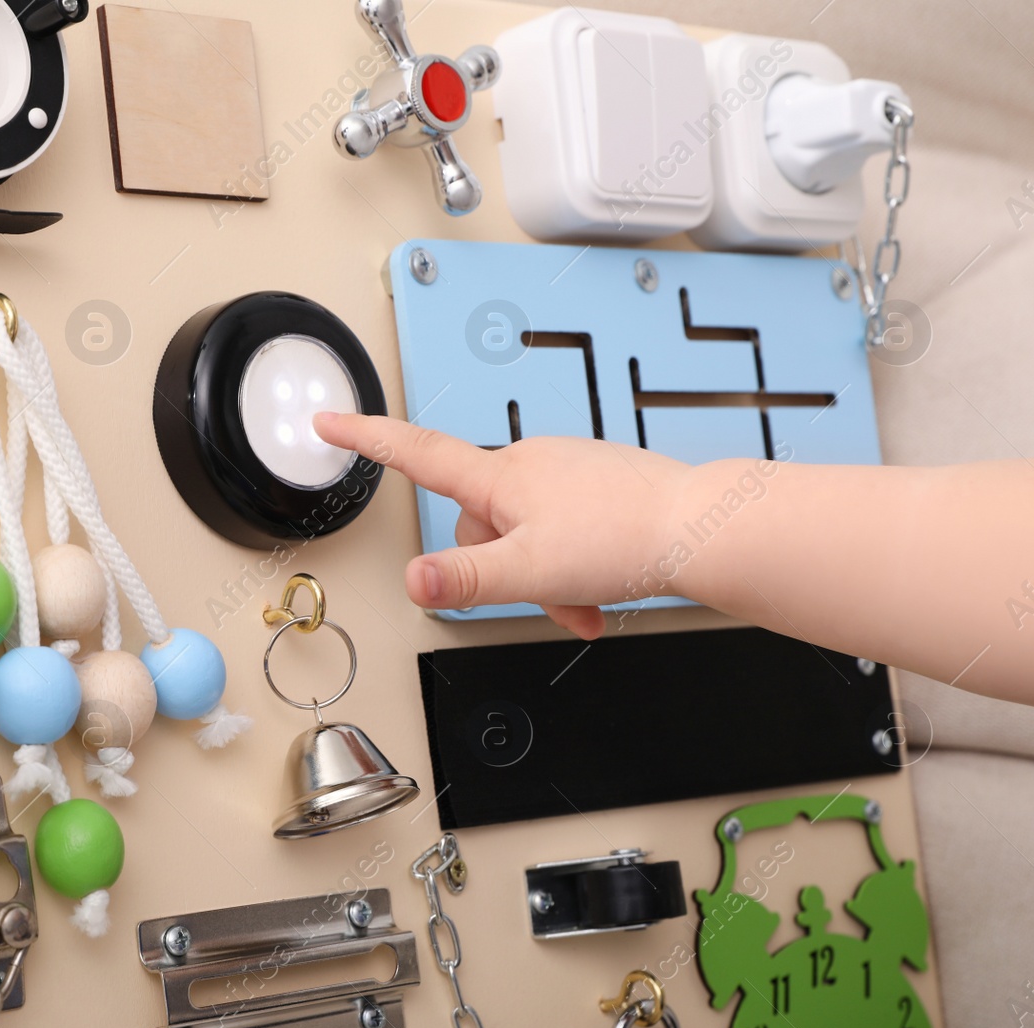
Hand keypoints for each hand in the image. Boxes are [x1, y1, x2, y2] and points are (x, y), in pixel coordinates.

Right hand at [314, 412, 689, 638]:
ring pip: (524, 533)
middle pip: (478, 524)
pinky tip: (600, 586)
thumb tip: (412, 580)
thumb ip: (464, 579)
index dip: (365, 439)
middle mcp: (530, 463)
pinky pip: (562, 530)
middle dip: (501, 567)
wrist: (705, 528)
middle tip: (545, 595)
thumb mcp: (530, 571)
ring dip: (544, 575)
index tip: (328, 421)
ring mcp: (566, 471)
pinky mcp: (596, 484)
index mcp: (501, 478)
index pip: (415, 454)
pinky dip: (571, 565)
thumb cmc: (627, 539)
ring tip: (584, 600)